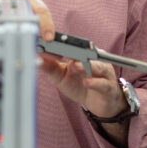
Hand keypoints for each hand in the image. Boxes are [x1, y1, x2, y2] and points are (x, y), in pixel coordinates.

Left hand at [0, 0, 125, 118]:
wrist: (98, 104)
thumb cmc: (80, 86)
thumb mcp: (61, 77)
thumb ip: (50, 67)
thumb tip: (37, 57)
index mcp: (84, 54)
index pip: (74, 45)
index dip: (62, 43)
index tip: (48, 43)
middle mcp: (96, 60)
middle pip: (87, 53)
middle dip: (75, 52)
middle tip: (63, 52)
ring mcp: (104, 73)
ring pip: (98, 66)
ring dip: (86, 65)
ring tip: (75, 66)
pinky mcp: (109, 87)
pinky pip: (103, 83)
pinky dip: (94, 82)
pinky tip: (87, 82)